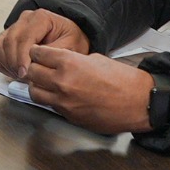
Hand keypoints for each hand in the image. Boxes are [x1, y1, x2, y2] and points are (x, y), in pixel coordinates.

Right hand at [0, 8, 90, 78]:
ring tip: (18, 75)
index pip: (24, 38)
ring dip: (5, 62)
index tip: (24, 73)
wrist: (70, 36)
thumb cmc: (72, 39)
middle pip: (9, 41)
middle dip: (13, 63)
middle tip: (22, 77)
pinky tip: (12, 70)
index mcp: (41, 18)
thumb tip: (34, 64)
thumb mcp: (72, 45)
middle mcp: (25, 19)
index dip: (21, 57)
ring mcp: (15, 26)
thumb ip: (53, 53)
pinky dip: (0, 61)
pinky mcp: (9, 35)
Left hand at [21, 48, 154, 134]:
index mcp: (69, 63)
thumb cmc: (122, 79)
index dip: (37, 52)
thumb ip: (73, 60)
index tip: (38, 53)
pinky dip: (50, 99)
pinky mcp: (68, 116)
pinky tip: (59, 95)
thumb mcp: (95, 59)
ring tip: (45, 83)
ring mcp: (63, 102)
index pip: (37, 54)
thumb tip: (59, 62)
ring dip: (37, 86)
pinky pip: (49, 105)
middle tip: (40, 67)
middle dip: (34, 68)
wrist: (138, 102)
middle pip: (31, 72)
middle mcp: (62, 82)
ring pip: (33, 92)